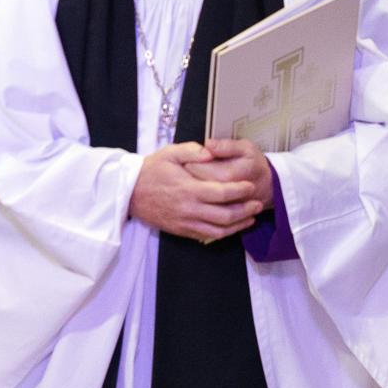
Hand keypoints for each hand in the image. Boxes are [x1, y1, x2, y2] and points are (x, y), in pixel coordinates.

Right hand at [130, 142, 261, 241]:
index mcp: (189, 189)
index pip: (221, 193)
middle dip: (245, 210)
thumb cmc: (151, 171)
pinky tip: (232, 226)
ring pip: (218, 230)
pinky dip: (223, 233)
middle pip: (225, 215)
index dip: (239, 191)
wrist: (129, 193)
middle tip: (257, 203)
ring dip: (238, 225)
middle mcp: (189, 209)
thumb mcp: (169, 153)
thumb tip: (211, 152)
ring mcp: (185, 222)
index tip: (250, 186)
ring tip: (251, 217)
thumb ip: (192, 151)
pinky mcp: (181, 230)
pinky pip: (207, 236)